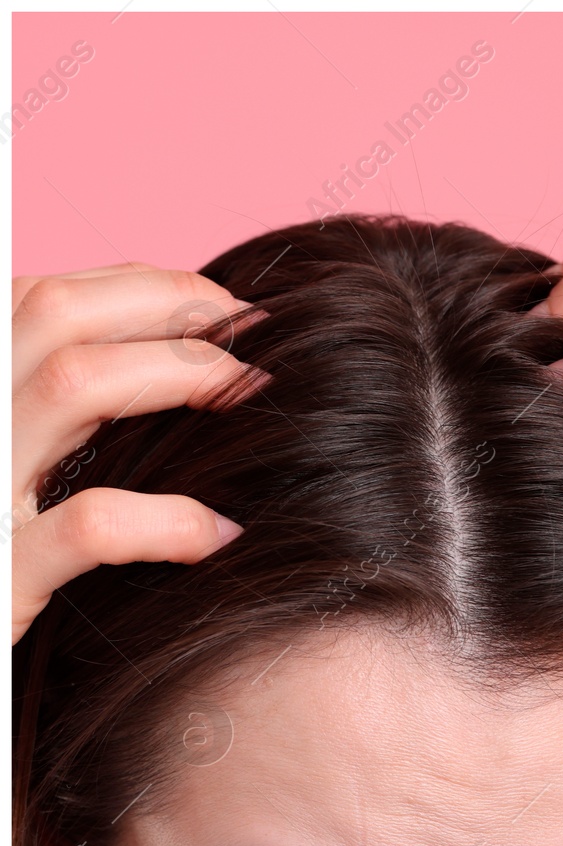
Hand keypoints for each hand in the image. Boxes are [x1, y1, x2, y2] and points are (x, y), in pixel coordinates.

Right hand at [11, 263, 259, 642]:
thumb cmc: (8, 556)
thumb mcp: (16, 465)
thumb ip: (66, 416)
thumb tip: (180, 359)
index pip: (43, 298)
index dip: (141, 287)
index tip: (222, 303)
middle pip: (56, 313)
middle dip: (169, 304)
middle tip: (251, 330)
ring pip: (71, 385)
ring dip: (177, 372)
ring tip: (250, 389)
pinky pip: (91, 525)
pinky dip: (168, 520)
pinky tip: (219, 532)